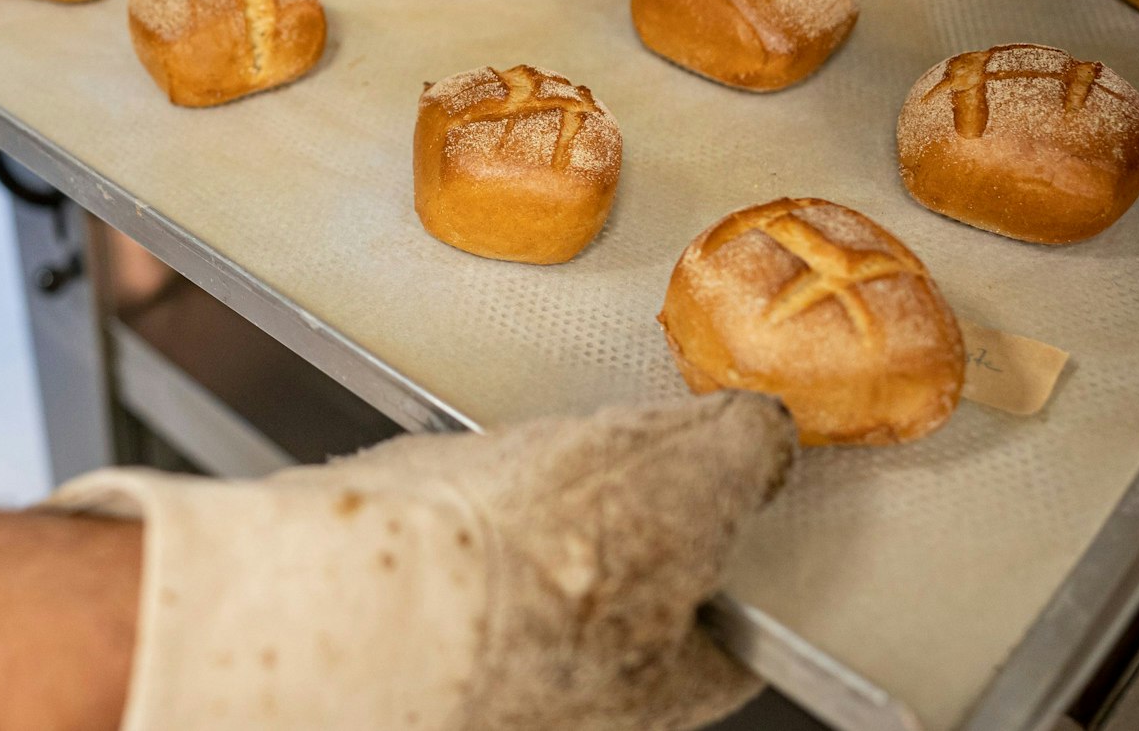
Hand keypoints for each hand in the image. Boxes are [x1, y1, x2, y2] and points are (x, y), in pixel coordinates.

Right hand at [47, 391, 795, 730]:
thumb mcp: (690, 471)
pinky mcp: (399, 629)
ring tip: (499, 459)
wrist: (374, 589)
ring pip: (525, 567)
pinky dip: (436, 508)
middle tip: (594, 445)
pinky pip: (436, 553)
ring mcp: (485, 670)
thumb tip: (764, 437)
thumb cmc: (536, 563)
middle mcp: (580, 701)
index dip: (732, 541)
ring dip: (515, 500)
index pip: (734, 625)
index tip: (721, 476)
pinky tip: (430, 486)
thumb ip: (743, 449)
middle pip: (625, 589)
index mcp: (671, 686)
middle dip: (609, 510)